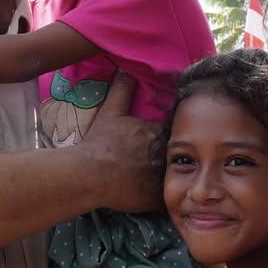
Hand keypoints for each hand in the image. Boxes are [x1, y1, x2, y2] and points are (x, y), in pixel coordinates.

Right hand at [79, 74, 163, 213]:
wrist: (89, 173)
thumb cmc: (100, 142)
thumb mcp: (111, 111)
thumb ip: (122, 89)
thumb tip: (125, 70)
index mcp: (157, 133)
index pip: (174, 134)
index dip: (171, 138)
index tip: (164, 142)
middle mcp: (164, 154)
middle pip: (177, 156)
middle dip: (175, 158)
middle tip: (163, 164)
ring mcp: (161, 177)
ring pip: (173, 177)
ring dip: (170, 178)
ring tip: (163, 182)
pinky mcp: (156, 197)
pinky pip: (166, 198)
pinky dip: (163, 197)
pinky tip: (159, 198)